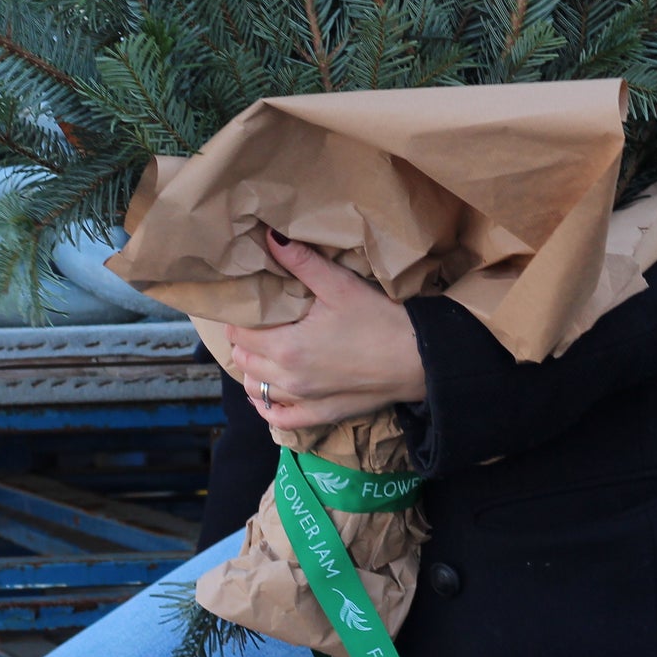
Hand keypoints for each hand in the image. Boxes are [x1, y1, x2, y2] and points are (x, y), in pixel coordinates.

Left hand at [227, 229, 426, 430]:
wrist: (417, 359)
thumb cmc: (379, 319)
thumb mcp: (339, 285)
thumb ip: (301, 262)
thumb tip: (270, 236)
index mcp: (287, 347)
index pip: (240, 334)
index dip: (239, 317)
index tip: (247, 305)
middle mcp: (289, 379)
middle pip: (244, 361)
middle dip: (244, 341)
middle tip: (257, 323)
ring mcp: (305, 402)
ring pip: (257, 391)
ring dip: (253, 371)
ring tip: (263, 351)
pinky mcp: (322, 415)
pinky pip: (281, 420)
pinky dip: (268, 407)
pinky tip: (270, 395)